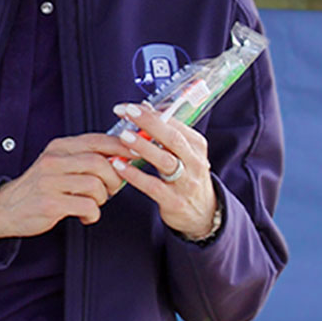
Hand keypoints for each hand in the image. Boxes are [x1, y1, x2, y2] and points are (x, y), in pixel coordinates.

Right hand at [0, 134, 125, 240]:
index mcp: (59, 147)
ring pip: (95, 185)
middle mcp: (54, 160)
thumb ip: (83, 158)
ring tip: (94, 203)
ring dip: (102, 198)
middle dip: (114, 178)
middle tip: (112, 189)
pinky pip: (87, 207)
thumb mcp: (58, 164)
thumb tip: (121, 156)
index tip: (135, 155)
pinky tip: (85, 216)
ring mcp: (51, 182)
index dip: (121, 147)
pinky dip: (93, 214)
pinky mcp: (50, 203)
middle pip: (100, 163)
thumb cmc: (39, 187)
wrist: (5, 208)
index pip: (97, 140)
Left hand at [110, 103, 217, 240]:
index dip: (152, 114)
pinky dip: (135, 175)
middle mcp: (194, 162)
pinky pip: (153, 186)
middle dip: (149, 123)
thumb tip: (144, 108)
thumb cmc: (186, 177)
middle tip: (128, 113)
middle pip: (172, 138)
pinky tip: (119, 166)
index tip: (130, 107)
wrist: (202, 213)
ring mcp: (186, 182)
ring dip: (143, 146)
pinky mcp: (174, 201)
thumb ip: (166, 134)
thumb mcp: (185, 154)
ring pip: (165, 161)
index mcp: (196, 145)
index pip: (175, 124)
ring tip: (123, 136)